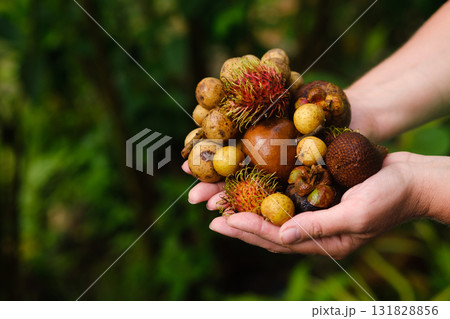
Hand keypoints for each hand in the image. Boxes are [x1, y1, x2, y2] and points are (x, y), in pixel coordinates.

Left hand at [183, 152, 448, 258]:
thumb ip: (319, 227)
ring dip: (247, 208)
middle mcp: (314, 229)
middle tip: (211, 215)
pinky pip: (286, 196)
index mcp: (322, 241)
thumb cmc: (389, 198)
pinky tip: (252, 186)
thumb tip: (282, 235)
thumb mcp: (356, 215)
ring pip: (273, 213)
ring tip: (221, 203)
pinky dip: (266, 192)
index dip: (250, 229)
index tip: (225, 219)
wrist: (412, 178)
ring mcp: (315, 212)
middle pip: (268, 229)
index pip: (277, 239)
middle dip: (240, 223)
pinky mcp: (318, 194)